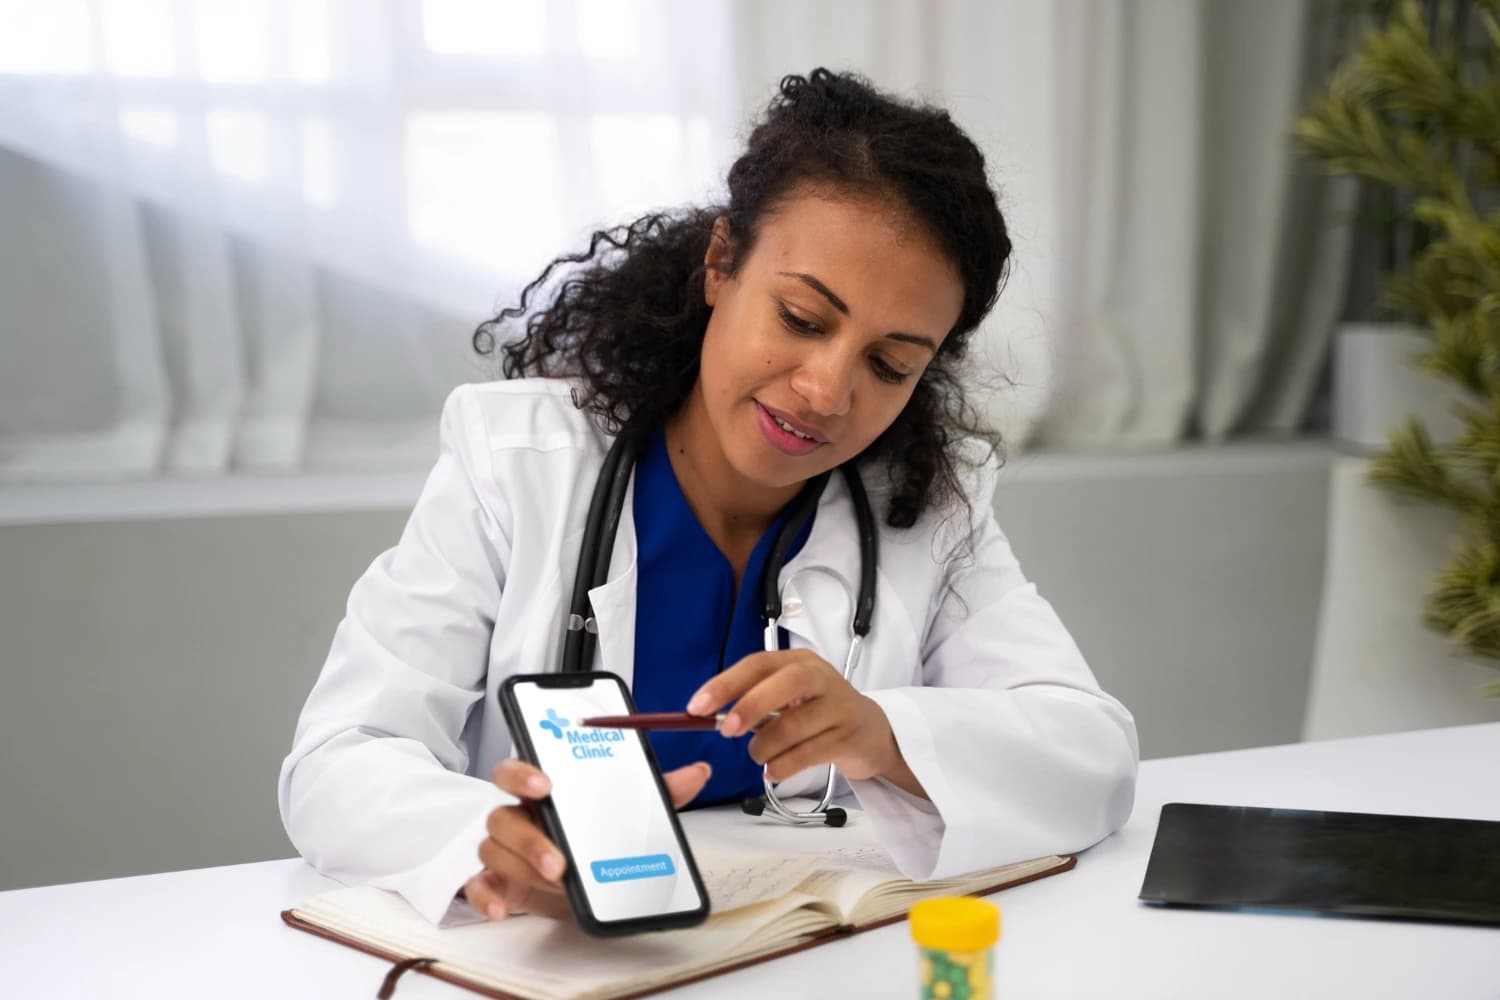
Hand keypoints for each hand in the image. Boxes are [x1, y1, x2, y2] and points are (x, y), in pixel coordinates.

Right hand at [464, 758, 711, 920]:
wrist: (580, 878)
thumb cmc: (595, 832)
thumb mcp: (629, 811)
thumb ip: (659, 791)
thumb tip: (698, 772)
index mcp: (543, 790)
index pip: (518, 769)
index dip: (524, 773)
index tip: (546, 784)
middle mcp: (518, 815)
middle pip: (502, 814)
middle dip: (530, 837)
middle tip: (559, 859)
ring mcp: (504, 849)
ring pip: (494, 849)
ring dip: (523, 867)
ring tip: (559, 881)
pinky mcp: (498, 882)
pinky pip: (478, 885)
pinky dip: (485, 897)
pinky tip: (503, 908)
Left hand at [686, 649, 904, 785]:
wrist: (869, 731)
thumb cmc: (817, 712)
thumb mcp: (787, 697)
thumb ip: (753, 702)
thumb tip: (708, 716)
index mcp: (798, 661)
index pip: (757, 664)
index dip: (726, 684)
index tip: (697, 707)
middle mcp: (820, 677)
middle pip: (786, 683)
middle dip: (751, 706)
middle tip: (728, 730)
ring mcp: (839, 705)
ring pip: (795, 724)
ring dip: (766, 747)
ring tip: (759, 757)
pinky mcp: (849, 735)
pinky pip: (809, 753)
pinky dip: (784, 766)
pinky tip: (774, 771)